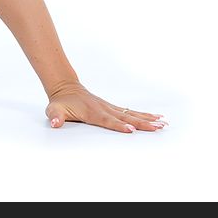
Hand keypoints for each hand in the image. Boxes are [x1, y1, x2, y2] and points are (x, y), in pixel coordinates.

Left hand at [45, 82, 166, 132]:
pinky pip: (129, 111)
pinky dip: (143, 115)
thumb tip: (55, 123)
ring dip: (147, 119)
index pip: (107, 121)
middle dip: (141, 123)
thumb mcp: (53, 110)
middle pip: (125, 117)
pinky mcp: (112, 107)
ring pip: (130, 114)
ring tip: (163, 123)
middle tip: (157, 128)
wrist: (65, 87)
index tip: (131, 130)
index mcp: (92, 112)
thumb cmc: (60, 102)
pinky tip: (156, 117)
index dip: (118, 125)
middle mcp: (104, 109)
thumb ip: (55, 117)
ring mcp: (109, 107)